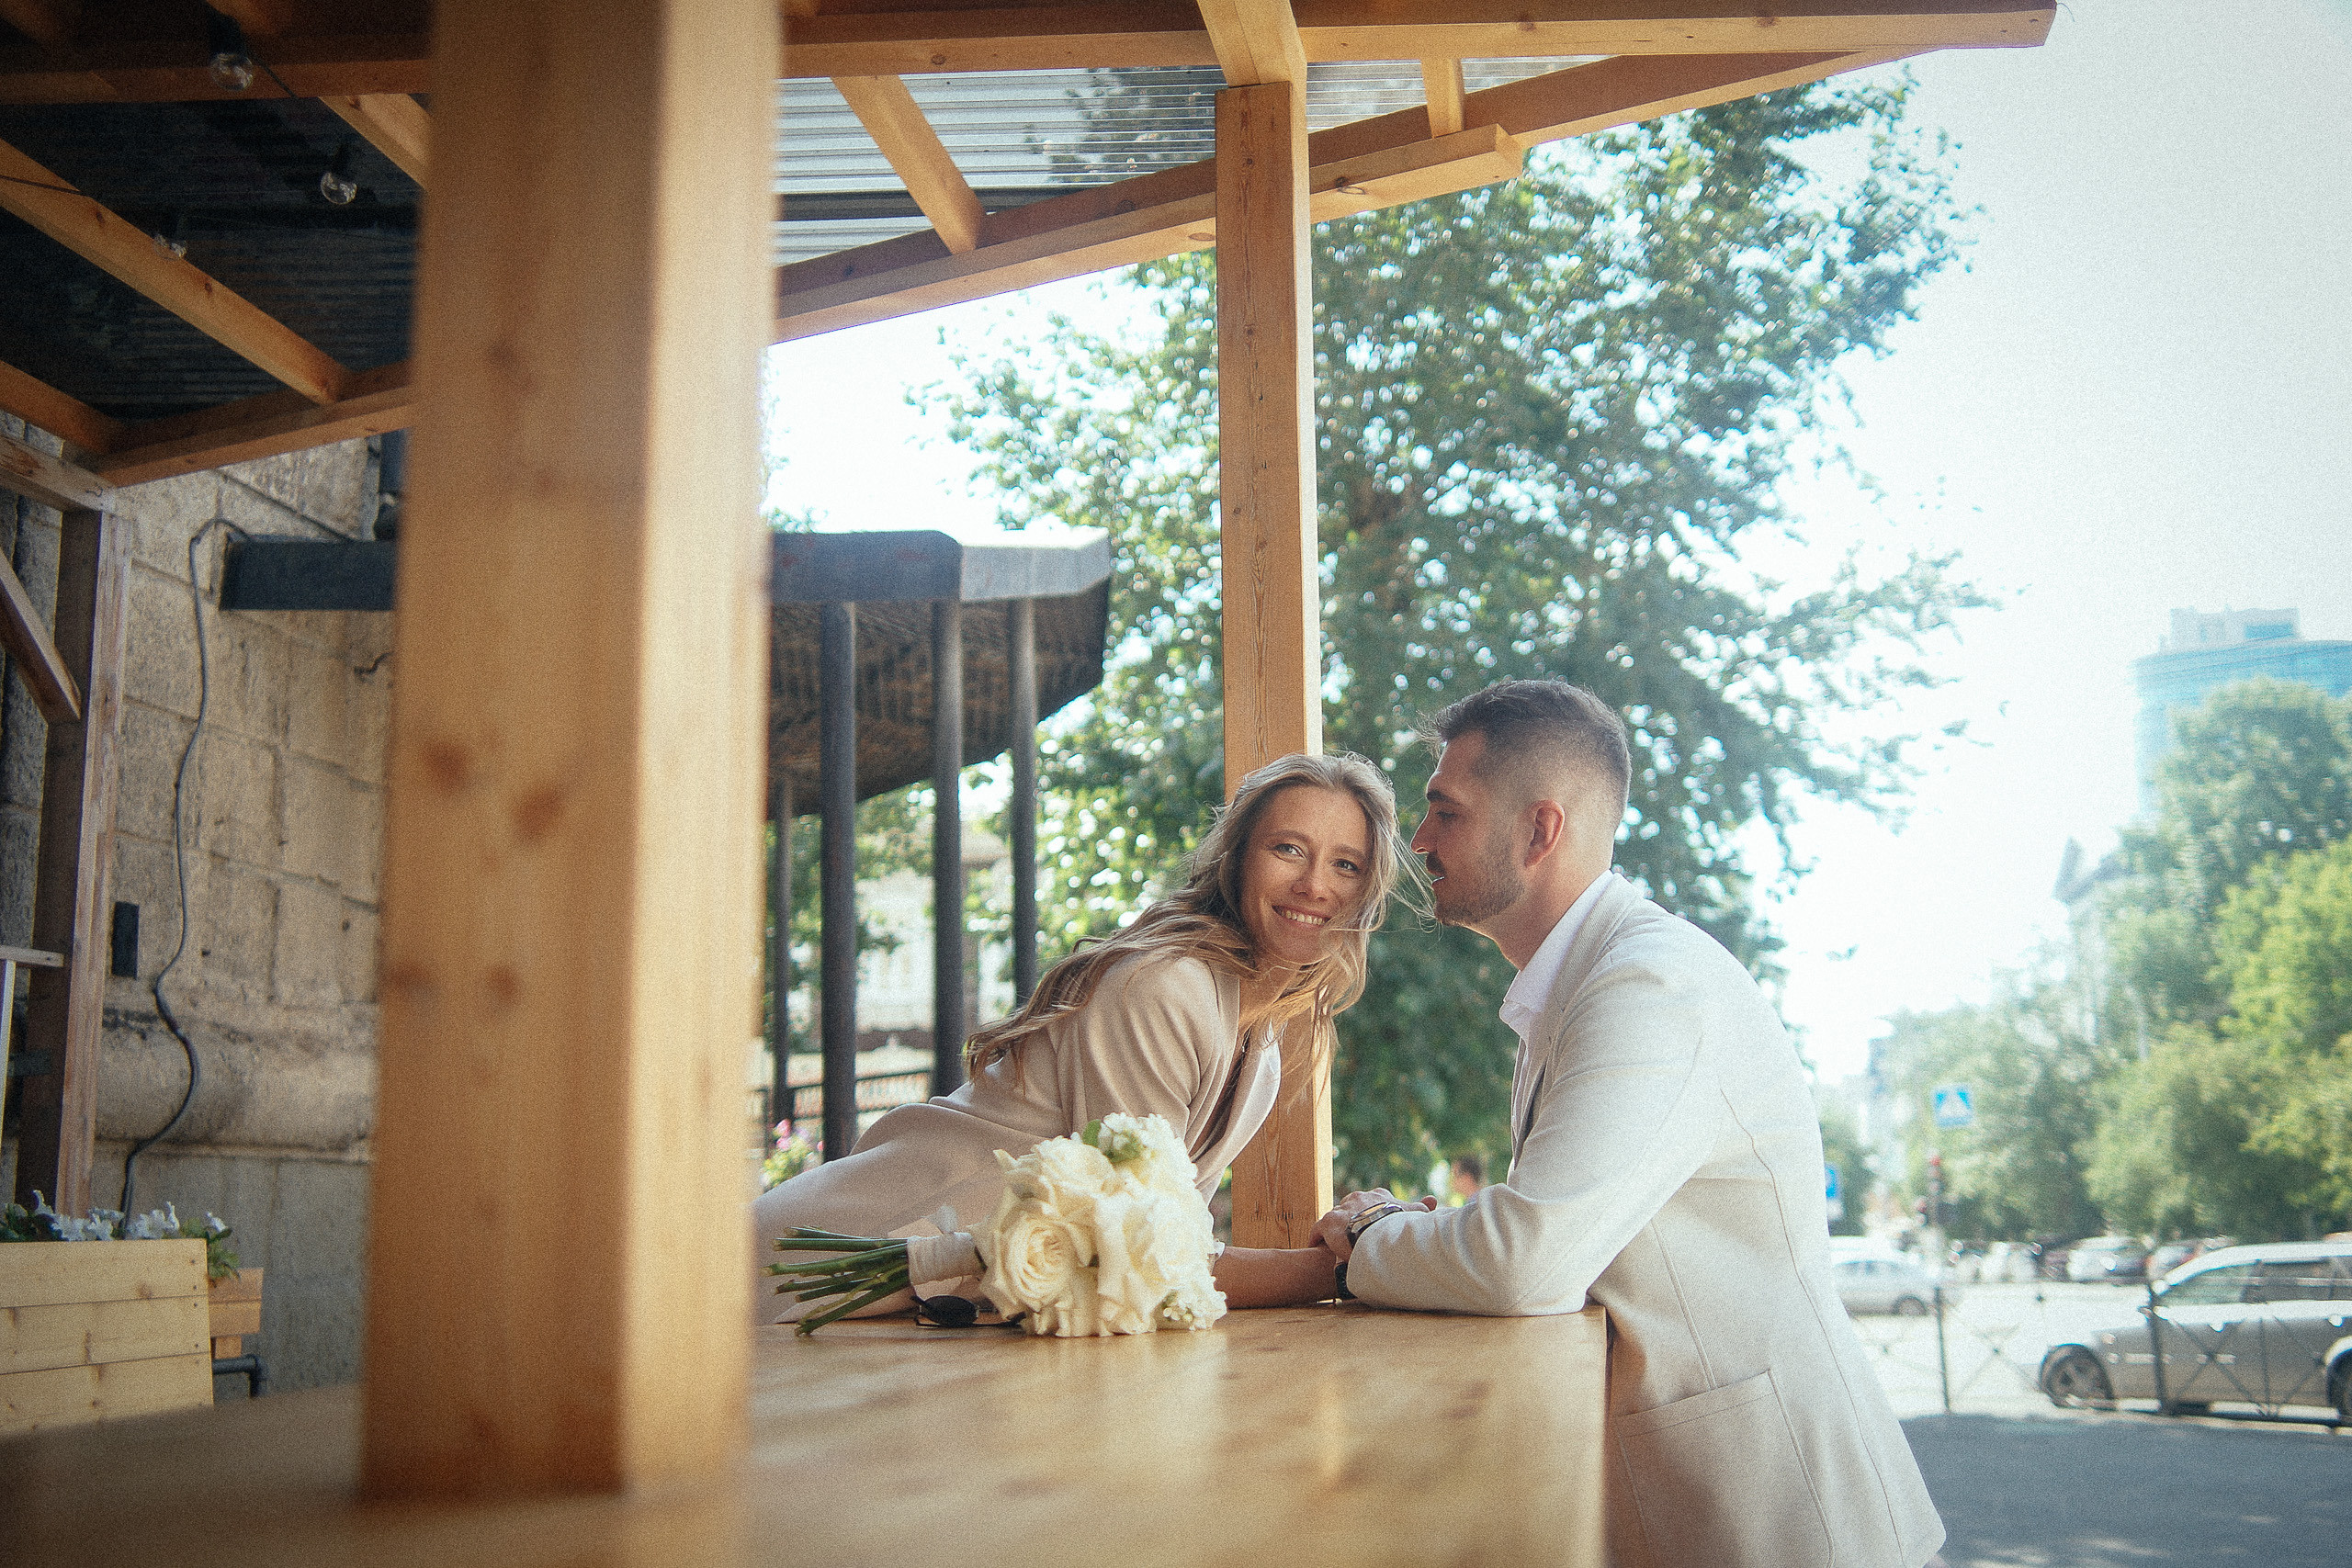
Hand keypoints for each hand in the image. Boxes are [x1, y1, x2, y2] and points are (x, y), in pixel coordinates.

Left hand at [1311, 1189, 1438, 1259]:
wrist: (1382, 1231)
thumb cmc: (1400, 1225)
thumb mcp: (1413, 1215)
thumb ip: (1421, 1208)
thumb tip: (1433, 1201)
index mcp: (1379, 1196)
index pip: (1374, 1199)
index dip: (1373, 1211)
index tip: (1373, 1222)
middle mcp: (1359, 1197)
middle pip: (1352, 1207)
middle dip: (1352, 1219)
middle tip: (1353, 1236)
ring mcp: (1343, 1209)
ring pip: (1336, 1218)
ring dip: (1336, 1229)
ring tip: (1336, 1243)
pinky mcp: (1330, 1221)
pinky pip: (1319, 1229)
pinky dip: (1317, 1237)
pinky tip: (1316, 1246)